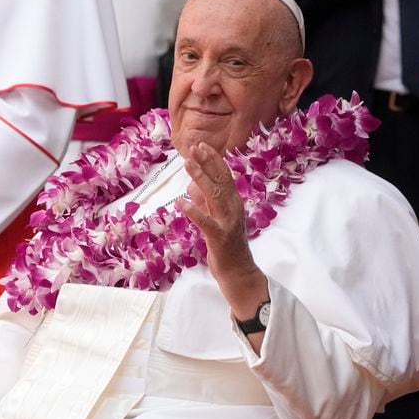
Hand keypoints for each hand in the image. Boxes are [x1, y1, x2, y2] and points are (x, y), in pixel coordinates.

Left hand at [177, 143, 268, 318]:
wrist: (238, 273)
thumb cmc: (226, 247)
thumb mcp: (215, 219)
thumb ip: (206, 202)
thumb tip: (193, 184)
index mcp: (234, 204)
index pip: (225, 176)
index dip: (214, 160)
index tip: (202, 145)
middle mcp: (233, 209)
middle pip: (221, 181)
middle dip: (208, 162)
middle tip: (195, 146)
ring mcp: (228, 223)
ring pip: (214, 195)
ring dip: (200, 178)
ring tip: (187, 163)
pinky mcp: (219, 237)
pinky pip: (205, 221)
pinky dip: (193, 210)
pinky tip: (180, 202)